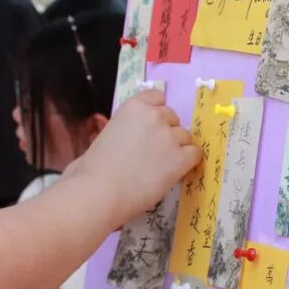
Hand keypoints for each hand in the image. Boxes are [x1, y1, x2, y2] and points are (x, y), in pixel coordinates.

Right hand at [65, 89, 200, 224]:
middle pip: (173, 118)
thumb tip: (131, 139)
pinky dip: (189, 162)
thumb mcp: (107, 134)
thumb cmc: (93, 168)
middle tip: (152, 153)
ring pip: (185, 137)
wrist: (99, 191)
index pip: (158, 97)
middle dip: (166, 133)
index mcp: (134, 106)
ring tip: (159, 167)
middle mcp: (155, 116)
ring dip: (177, 149)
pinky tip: (175, 171)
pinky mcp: (180, 159)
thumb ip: (125, 128)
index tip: (151, 127)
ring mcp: (169, 136)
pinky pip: (195, 154)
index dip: (157, 113)